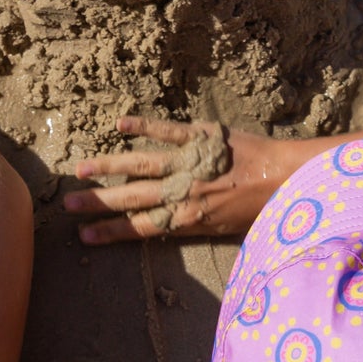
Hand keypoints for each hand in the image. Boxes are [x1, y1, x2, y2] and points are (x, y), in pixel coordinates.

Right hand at [62, 117, 290, 243]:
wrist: (294, 179)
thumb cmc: (270, 211)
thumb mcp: (232, 232)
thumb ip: (199, 229)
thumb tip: (171, 230)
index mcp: (192, 218)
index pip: (143, 227)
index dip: (112, 232)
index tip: (85, 236)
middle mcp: (185, 191)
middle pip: (133, 199)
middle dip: (98, 203)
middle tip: (68, 206)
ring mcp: (191, 161)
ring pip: (141, 164)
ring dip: (108, 167)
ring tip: (81, 170)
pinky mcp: (202, 136)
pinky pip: (167, 131)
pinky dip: (143, 126)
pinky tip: (119, 125)